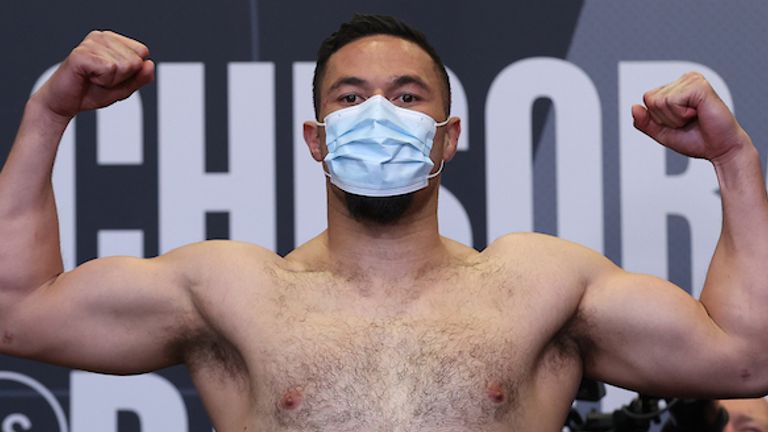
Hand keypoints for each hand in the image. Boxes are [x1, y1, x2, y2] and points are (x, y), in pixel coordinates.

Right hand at [32, 31, 153, 120]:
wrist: (64, 103)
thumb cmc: (92, 92)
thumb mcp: (124, 88)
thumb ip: (141, 78)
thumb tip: (150, 64)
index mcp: (113, 40)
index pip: (142, 52)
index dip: (132, 72)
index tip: (113, 76)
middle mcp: (101, 36)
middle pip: (135, 60)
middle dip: (122, 78)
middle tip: (101, 80)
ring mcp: (90, 43)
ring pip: (124, 66)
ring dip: (110, 81)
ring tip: (93, 79)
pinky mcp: (81, 54)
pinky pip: (109, 69)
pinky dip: (102, 81)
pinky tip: (88, 78)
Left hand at [632, 72, 750, 162]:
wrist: (721, 149)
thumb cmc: (696, 140)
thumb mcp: (663, 133)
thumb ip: (645, 122)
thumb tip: (633, 107)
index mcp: (677, 87)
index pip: (648, 99)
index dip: (658, 118)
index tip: (679, 123)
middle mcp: (685, 80)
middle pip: (651, 99)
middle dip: (665, 118)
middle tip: (687, 122)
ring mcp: (693, 80)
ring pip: (660, 101)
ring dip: (674, 118)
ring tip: (694, 118)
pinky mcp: (699, 85)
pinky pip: (672, 101)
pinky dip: (681, 115)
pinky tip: (698, 114)